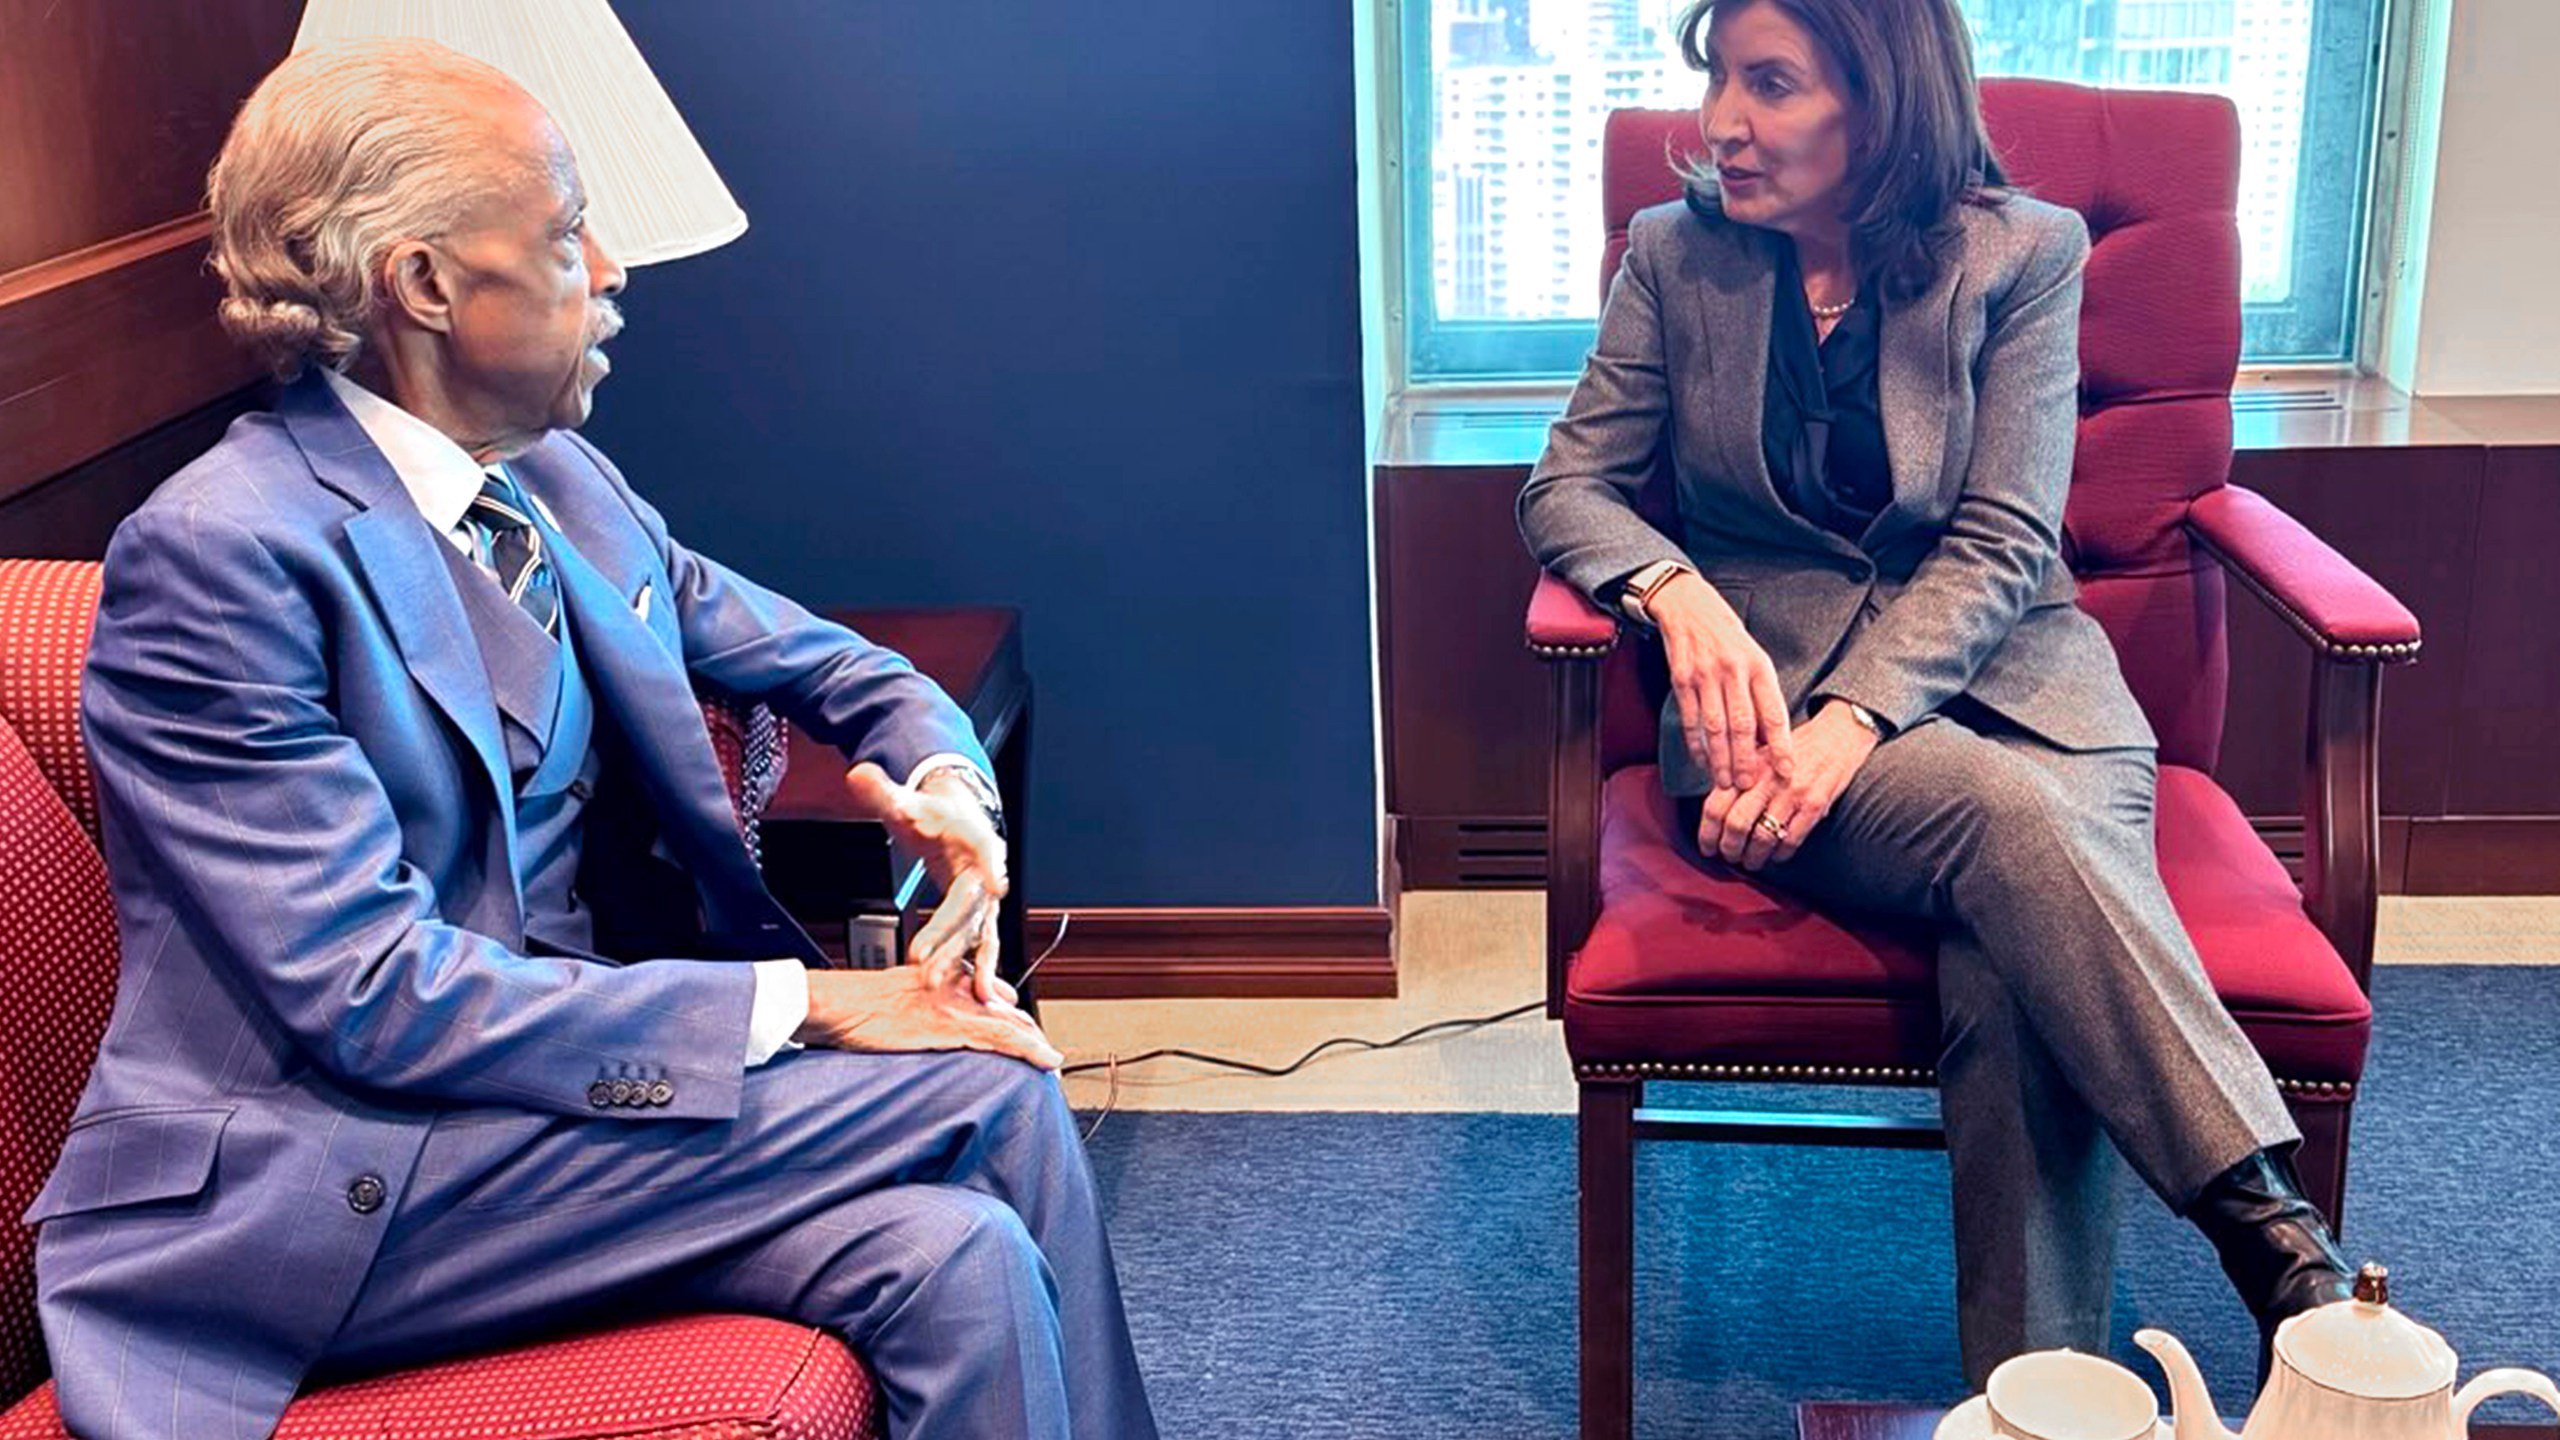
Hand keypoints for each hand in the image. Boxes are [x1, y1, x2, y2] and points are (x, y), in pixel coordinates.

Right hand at [795, 964, 1061, 1070]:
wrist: (837, 1004)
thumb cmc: (857, 1006)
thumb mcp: (897, 998)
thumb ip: (924, 1006)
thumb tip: (933, 1027)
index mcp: (945, 976)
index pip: (992, 996)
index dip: (1013, 1018)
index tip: (1026, 1035)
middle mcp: (958, 986)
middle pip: (1008, 1010)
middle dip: (1029, 1034)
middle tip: (1047, 1058)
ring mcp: (957, 1006)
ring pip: (1013, 1025)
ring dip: (1038, 1048)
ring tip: (1055, 1068)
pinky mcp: (952, 1026)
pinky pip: (1003, 1039)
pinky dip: (1031, 1051)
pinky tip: (1049, 1062)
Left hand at [844, 762, 1006, 1001]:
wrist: (955, 822)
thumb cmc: (934, 814)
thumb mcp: (908, 801)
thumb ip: (884, 793)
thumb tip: (859, 775)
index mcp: (975, 839)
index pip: (985, 849)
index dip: (992, 866)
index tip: (997, 884)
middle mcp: (988, 872)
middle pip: (971, 904)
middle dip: (950, 934)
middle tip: (925, 959)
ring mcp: (985, 899)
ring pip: (976, 932)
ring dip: (963, 961)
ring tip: (949, 987)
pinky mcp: (978, 918)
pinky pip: (981, 946)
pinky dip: (983, 971)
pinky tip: (984, 998)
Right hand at [1646, 571, 1795, 790]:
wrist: (1688, 605)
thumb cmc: (1726, 635)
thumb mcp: (1754, 657)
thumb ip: (1761, 695)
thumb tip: (1770, 738)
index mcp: (1759, 666)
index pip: (1774, 713)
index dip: (1782, 746)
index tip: (1787, 771)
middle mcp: (1733, 670)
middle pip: (1742, 725)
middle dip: (1746, 760)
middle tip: (1749, 786)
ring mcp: (1705, 675)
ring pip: (1714, 727)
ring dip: (1720, 759)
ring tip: (1725, 782)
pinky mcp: (1681, 678)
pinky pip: (1690, 718)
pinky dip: (1695, 744)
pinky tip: (1701, 761)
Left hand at [1697, 701, 1879, 869]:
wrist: (1838, 735)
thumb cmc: (1795, 749)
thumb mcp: (1761, 755)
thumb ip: (1738, 780)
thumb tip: (1714, 816)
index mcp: (1748, 767)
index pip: (1715, 806)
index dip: (1706, 833)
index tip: (1706, 848)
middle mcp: (1767, 779)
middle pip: (1735, 825)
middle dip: (1729, 849)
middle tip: (1729, 858)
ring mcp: (1792, 792)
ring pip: (1762, 837)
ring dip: (1753, 857)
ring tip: (1751, 862)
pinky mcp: (1815, 804)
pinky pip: (1791, 839)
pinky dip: (1780, 855)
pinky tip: (1777, 856)